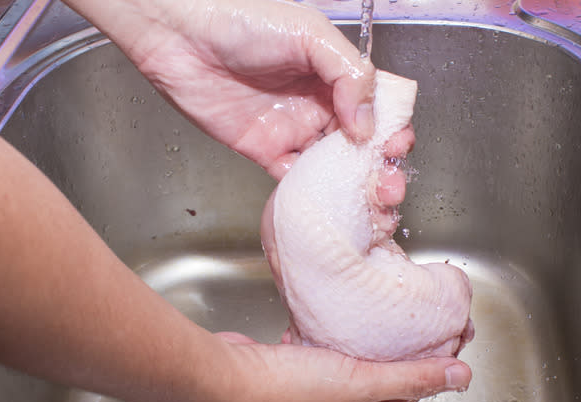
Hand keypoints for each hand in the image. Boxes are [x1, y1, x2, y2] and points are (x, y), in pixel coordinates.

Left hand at [71, 0, 413, 178]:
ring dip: (355, 186)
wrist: (181, 36)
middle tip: (389, 182)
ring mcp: (293, 128)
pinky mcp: (265, 150)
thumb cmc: (241, 19)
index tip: (399, 144)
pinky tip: (331, 203)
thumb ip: (347, 73)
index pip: (375, 107)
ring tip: (373, 201)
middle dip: (380, 165)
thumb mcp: (309, 34)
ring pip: (333, 166)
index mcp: (335, 74)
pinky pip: (295, 179)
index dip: (391, 127)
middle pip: (360, 143)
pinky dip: (315, 193)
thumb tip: (366, 121)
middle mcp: (318, 103)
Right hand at [215, 332, 470, 401]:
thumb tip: (460, 376)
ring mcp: (312, 390)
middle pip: (381, 377)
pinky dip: (333, 333)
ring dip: (367, 340)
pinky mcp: (292, 367)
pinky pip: (324, 348)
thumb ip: (411, 376)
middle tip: (422, 318)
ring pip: (352, 361)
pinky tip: (336, 317)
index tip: (449, 335)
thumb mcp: (361, 382)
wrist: (228, 377)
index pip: (408, 393)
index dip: (431, 365)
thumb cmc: (287, 390)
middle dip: (400, 349)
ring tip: (384, 314)